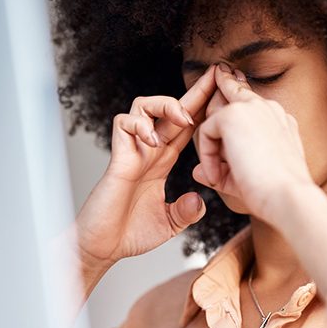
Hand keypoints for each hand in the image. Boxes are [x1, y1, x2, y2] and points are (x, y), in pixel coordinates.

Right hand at [75, 65, 217, 265]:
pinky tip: (152, 140)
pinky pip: (123, 124)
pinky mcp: (117, 159)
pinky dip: (139, 125)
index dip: (203, 109)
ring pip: (143, 106)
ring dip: (165, 105)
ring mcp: (132, 152)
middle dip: (194, 92)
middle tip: (215, 78)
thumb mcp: (170, 223)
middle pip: (171, 110)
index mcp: (162, 161)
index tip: (223, 94)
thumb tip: (199, 200)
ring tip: (184, 118)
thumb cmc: (130, 234)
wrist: (103, 248)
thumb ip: (186, 211)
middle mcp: (148, 151)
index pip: (186, 128)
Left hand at [192, 63, 314, 220]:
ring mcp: (252, 108)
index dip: (233, 87)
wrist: (288, 197)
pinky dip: (207, 157)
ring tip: (221, 177)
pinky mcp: (233, 115)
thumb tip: (198, 172)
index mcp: (280, 120)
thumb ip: (222, 170)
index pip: (251, 98)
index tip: (221, 74)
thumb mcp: (247, 178)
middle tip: (206, 105)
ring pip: (216, 116)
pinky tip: (219, 177)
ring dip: (213, 148)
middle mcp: (269, 108)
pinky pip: (206, 131)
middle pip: (231, 96)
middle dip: (215, 107)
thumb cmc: (273, 194)